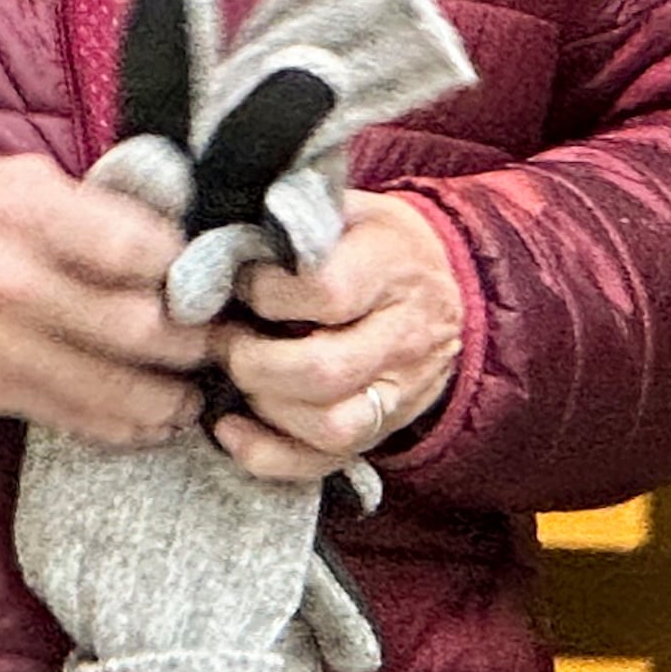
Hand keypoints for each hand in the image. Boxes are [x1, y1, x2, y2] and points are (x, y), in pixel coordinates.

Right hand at [0, 155, 214, 446]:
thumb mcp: (5, 178)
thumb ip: (84, 207)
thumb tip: (167, 236)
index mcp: (26, 208)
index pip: (143, 247)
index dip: (192, 267)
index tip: (214, 274)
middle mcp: (17, 278)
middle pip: (144, 327)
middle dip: (199, 342)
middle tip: (224, 340)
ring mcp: (3, 343)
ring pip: (119, 388)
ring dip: (175, 397)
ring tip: (197, 390)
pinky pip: (78, 419)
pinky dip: (127, 426)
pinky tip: (154, 420)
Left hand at [212, 191, 465, 482]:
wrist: (448, 279)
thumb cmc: (374, 241)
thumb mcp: (348, 208)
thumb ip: (295, 219)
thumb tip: (223, 236)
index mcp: (393, 268)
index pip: (328, 294)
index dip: (267, 292)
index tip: (241, 281)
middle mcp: (405, 337)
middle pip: (326, 371)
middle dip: (255, 361)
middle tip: (224, 339)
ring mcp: (400, 393)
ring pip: (331, 427)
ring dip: (265, 407)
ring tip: (236, 374)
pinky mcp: (382, 430)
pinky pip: (325, 463)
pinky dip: (268, 455)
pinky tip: (230, 428)